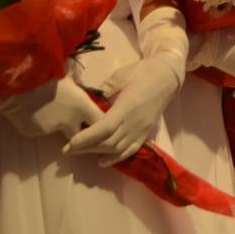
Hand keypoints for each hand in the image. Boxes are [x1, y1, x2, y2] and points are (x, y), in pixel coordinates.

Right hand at [0, 75, 101, 139]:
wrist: (17, 82)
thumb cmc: (46, 73)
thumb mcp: (67, 75)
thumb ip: (77, 84)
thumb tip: (82, 84)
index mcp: (82, 106)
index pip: (101, 122)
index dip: (101, 122)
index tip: (98, 120)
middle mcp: (69, 123)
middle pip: (82, 135)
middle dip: (80, 130)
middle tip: (74, 120)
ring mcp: (50, 130)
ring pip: (58, 131)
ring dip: (57, 124)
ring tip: (47, 108)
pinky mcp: (32, 133)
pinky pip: (39, 129)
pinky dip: (38, 123)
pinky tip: (32, 109)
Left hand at [64, 7, 186, 164]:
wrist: (167, 75)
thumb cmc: (142, 72)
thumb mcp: (119, 76)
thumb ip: (103, 91)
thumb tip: (85, 102)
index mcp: (127, 106)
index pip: (104, 128)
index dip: (87, 138)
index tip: (70, 143)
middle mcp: (135, 122)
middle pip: (108, 142)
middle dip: (86, 148)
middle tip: (67, 150)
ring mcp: (141, 129)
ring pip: (117, 148)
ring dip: (97, 153)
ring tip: (80, 153)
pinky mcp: (145, 132)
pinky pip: (130, 150)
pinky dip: (116, 158)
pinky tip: (102, 161)